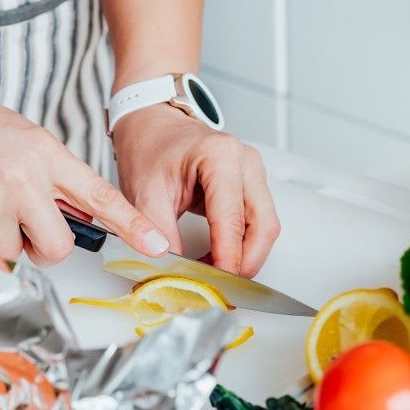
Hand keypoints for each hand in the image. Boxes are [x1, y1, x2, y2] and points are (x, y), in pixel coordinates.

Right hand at [0, 80, 169, 265]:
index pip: (99, 196)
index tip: (157, 245)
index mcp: (43, 153)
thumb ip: (50, 173)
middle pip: (58, 246)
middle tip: (27, 227)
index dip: (132, 225)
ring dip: (0, 235)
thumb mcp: (19, 135)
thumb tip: (73, 212)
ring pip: (13, 250)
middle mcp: (21, 181)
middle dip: (45, 247)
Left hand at [112, 105, 279, 276]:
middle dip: (245, 261)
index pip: (232, 218)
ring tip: (214, 272)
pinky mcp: (250, 185)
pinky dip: (241, 244)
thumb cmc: (149, 148)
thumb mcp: (144, 193)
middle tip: (221, 284)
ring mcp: (252, 172)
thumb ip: (158, 233)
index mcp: (220, 156)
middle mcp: (245, 162)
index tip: (217, 280)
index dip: (228, 256)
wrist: (152, 126)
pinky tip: (219, 257)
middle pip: (263, 225)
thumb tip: (171, 269)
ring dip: (245, 255)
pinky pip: (256, 222)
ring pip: (265, 226)